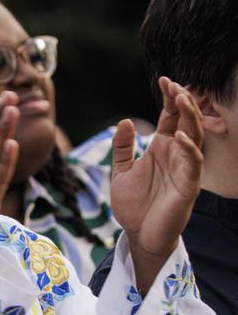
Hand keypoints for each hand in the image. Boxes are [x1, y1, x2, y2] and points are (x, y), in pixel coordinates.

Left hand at [110, 76, 202, 292]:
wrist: (139, 234)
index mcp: (161, 148)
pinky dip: (188, 149)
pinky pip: (192, 163)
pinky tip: (179, 137)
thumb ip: (122, 148)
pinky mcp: (188, 185)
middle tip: (174, 84)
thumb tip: (125, 122)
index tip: (164, 80)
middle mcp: (176, 154)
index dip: (169, 99)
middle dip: (182, 101)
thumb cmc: (134, 205)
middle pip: (185, 121)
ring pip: (194, 136)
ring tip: (180, 99)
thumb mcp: (120, 172)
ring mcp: (184, 168)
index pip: (170, 118)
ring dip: (189, 117)